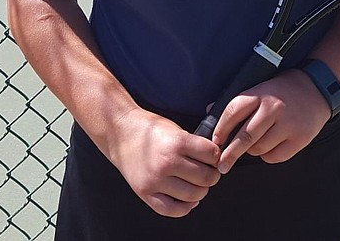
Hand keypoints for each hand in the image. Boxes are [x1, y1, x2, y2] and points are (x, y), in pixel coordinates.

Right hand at [106, 108, 221, 216]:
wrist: (121, 133)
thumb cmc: (150, 130)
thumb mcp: (177, 130)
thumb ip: (195, 145)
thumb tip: (215, 160)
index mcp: (178, 142)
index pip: (212, 155)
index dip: (217, 156)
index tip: (215, 157)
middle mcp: (167, 163)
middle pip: (206, 177)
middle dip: (213, 175)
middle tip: (210, 172)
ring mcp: (155, 180)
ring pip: (193, 195)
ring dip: (201, 191)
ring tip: (198, 183)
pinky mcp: (145, 193)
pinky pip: (172, 210)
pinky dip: (185, 207)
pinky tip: (188, 199)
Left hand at [211, 68, 331, 172]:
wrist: (319, 89)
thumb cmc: (284, 91)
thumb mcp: (261, 87)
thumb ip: (238, 102)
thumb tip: (209, 112)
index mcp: (261, 94)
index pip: (233, 113)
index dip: (220, 130)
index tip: (215, 142)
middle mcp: (274, 109)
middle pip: (245, 137)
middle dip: (229, 154)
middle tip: (221, 166)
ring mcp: (288, 124)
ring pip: (258, 149)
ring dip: (253, 151)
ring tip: (258, 142)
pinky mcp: (300, 138)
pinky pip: (274, 156)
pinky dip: (269, 155)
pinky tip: (274, 144)